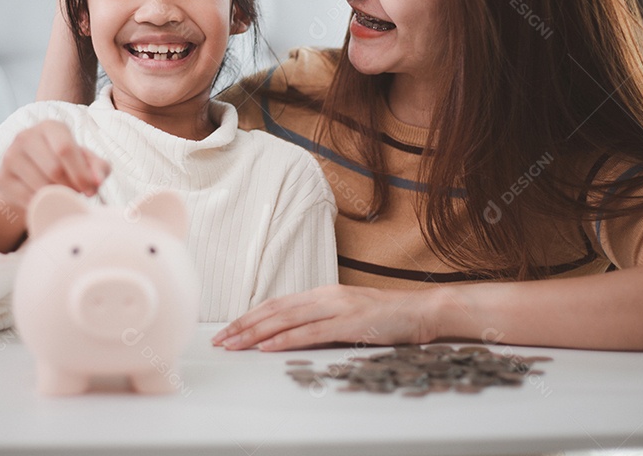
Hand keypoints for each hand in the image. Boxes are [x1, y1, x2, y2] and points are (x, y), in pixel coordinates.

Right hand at [0, 120, 109, 251]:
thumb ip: (99, 168)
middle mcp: (26, 136)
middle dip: (71, 187)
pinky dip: (41, 204)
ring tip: (64, 196)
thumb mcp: (85, 162)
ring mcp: (10, 156)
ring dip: (57, 196)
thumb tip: (97, 181)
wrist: (30, 176)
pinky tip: (47, 201)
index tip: (90, 190)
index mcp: (50, 127)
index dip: (80, 173)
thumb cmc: (64, 165)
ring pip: (40, 185)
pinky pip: (26, 198)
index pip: (65, 149)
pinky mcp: (1, 178)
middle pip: (53, 169)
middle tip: (77, 194)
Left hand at [211, 285, 434, 350]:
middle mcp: (325, 296)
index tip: (228, 330)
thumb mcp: (348, 315)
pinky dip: (285, 339)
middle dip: (243, 326)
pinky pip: (311, 332)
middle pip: (274, 310)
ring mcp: (337, 308)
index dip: (250, 317)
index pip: (276, 304)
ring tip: (234, 345)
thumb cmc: (387, 316)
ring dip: (256, 334)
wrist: (422, 310)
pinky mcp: (349, 323)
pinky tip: (267, 347)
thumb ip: (323, 321)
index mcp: (322, 294)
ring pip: (286, 320)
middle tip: (219, 340)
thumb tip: (295, 335)